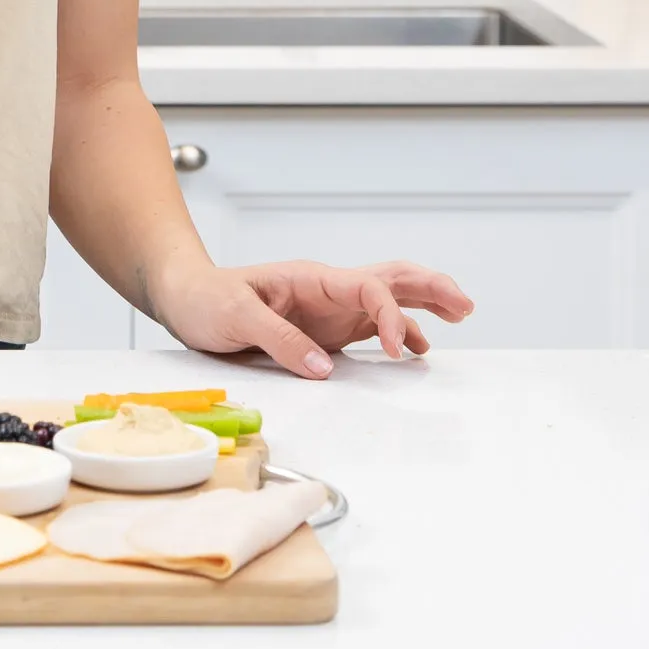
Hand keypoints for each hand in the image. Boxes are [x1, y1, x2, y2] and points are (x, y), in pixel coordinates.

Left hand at [154, 258, 474, 378]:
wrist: (184, 297)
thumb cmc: (205, 298)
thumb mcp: (236, 316)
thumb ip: (280, 340)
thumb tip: (324, 368)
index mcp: (310, 279)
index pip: (367, 288)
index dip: (391, 316)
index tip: (398, 350)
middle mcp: (326, 291)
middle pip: (389, 280)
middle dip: (430, 287)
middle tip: (465, 305)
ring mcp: (328, 310)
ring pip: (386, 299)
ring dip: (423, 304)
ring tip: (460, 314)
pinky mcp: (324, 330)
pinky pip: (369, 327)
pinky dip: (398, 333)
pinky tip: (415, 348)